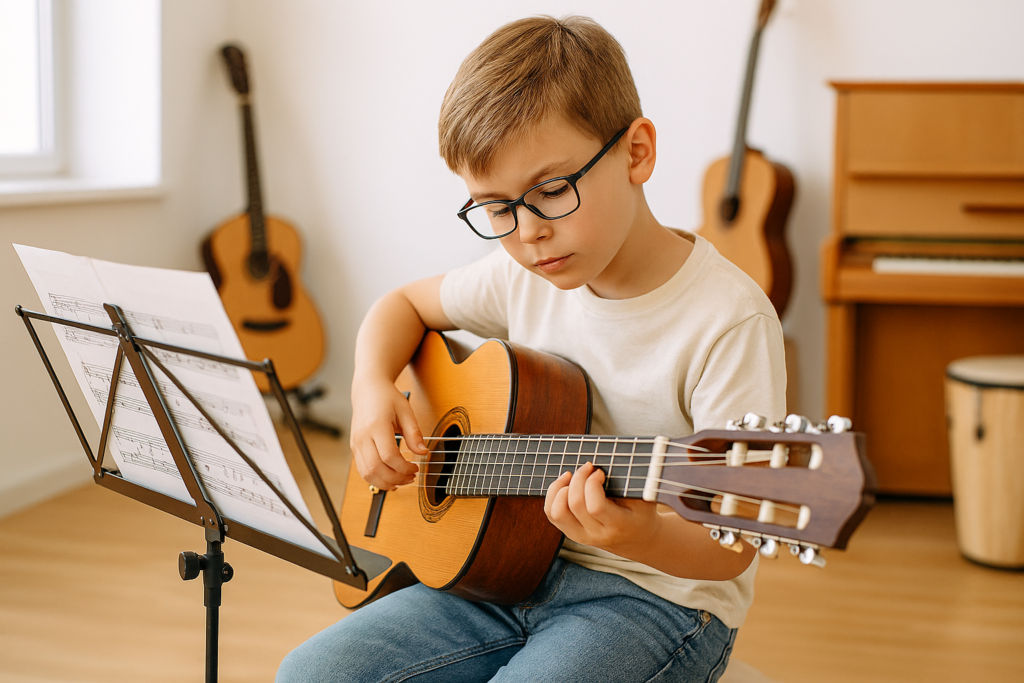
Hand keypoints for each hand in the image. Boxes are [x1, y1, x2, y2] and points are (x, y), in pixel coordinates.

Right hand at [349, 378, 425, 490]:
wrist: (367, 390)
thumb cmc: (387, 398)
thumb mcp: (406, 411)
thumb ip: (414, 433)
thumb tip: (423, 452)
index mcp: (376, 425)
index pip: (389, 456)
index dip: (404, 467)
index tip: (415, 468)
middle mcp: (362, 436)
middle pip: (376, 468)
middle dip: (396, 478)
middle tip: (411, 478)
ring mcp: (356, 443)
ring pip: (367, 473)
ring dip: (385, 483)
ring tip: (401, 481)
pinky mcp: (354, 448)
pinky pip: (362, 470)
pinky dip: (376, 479)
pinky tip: (389, 479)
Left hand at [543, 462, 659, 555]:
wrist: (637, 540)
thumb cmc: (642, 513)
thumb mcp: (646, 497)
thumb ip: (631, 480)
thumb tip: (613, 458)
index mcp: (618, 525)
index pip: (595, 507)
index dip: (592, 484)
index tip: (600, 472)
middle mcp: (597, 534)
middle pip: (574, 505)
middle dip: (578, 478)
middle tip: (588, 468)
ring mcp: (581, 536)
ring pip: (557, 512)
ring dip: (560, 487)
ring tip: (572, 476)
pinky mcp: (571, 533)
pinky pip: (552, 514)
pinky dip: (554, 494)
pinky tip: (566, 484)